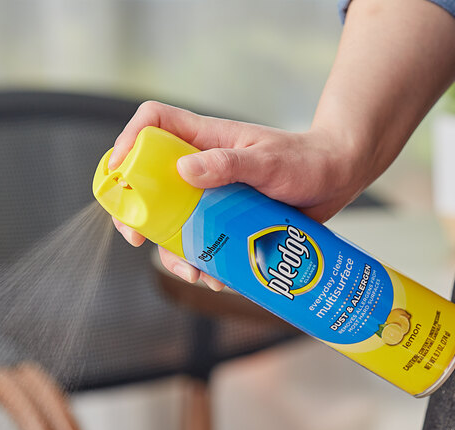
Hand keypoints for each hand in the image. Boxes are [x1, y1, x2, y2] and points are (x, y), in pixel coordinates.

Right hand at [108, 101, 359, 290]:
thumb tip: (183, 171)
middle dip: (138, 212)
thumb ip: (229, 163)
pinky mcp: (228, 221)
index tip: (118, 174)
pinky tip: (216, 278)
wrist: (336, 178)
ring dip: (174, 251)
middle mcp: (203, 168)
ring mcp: (213, 197)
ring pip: (175, 223)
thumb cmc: (305, 160)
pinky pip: (204, 242)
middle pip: (151, 184)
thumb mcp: (268, 161)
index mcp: (205, 141)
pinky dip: (204, 263)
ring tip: (194, 273)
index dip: (128, 142)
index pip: (153, 125)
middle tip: (138, 237)